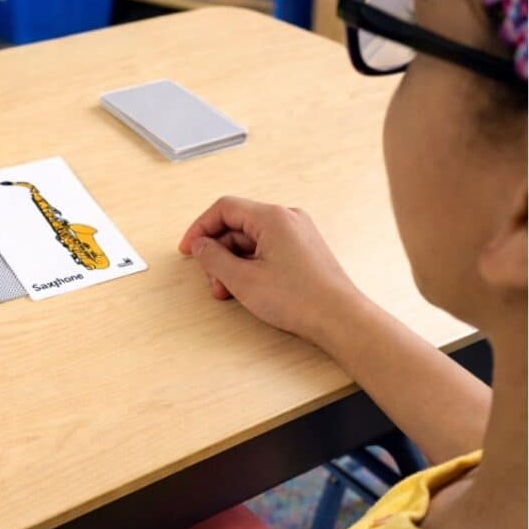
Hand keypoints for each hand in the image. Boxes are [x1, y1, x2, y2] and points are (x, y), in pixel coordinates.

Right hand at [179, 197, 365, 348]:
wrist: (341, 319)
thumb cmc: (299, 299)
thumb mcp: (243, 280)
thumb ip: (214, 258)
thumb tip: (200, 245)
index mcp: (272, 217)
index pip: (224, 209)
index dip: (200, 228)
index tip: (188, 250)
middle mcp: (287, 218)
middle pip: (237, 225)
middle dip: (219, 253)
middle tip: (212, 282)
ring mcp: (298, 233)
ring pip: (252, 240)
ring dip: (234, 263)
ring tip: (230, 292)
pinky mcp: (304, 250)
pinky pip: (268, 249)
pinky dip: (252, 265)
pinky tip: (248, 288)